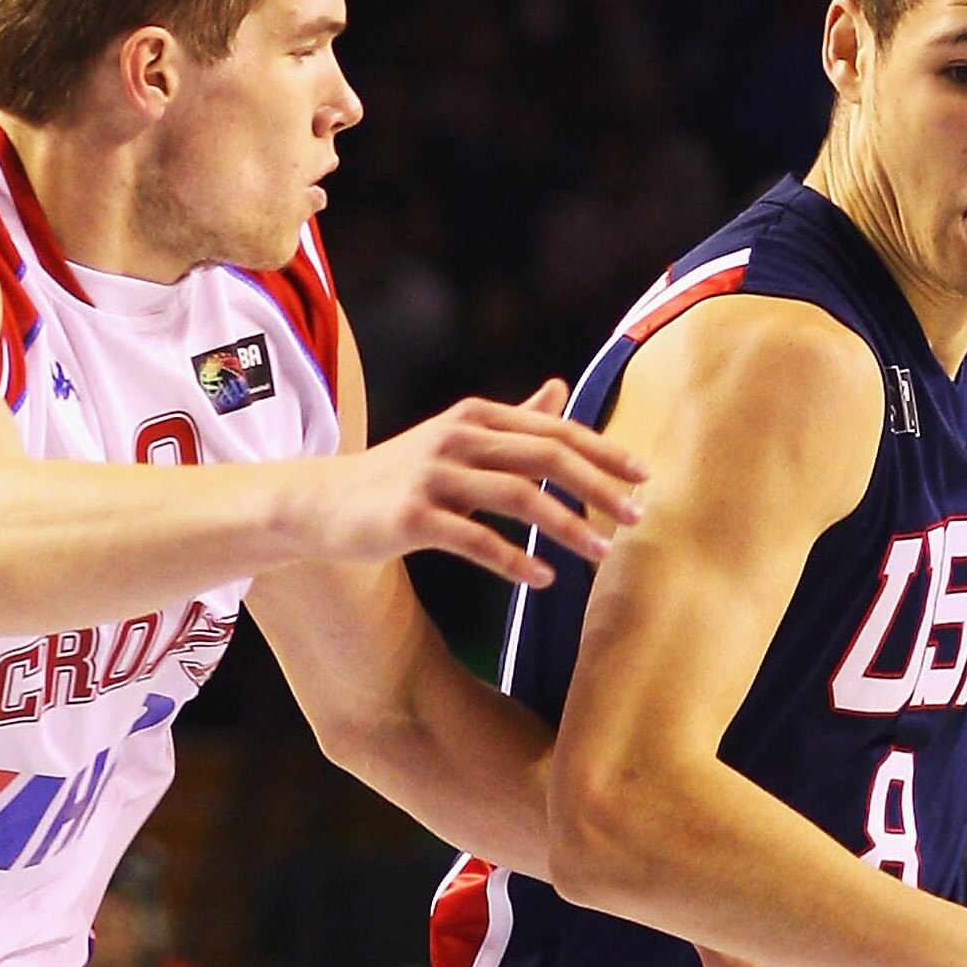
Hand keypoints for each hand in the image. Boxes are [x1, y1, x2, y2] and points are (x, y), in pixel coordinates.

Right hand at [298, 380, 646, 584]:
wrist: (322, 502)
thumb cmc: (400, 474)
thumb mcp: (458, 439)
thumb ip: (513, 420)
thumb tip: (560, 388)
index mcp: (476, 417)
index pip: (554, 430)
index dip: (604, 452)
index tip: (645, 478)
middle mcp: (458, 438)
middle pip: (546, 457)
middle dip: (598, 487)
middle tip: (637, 517)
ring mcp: (433, 476)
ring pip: (518, 497)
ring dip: (568, 527)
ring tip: (601, 553)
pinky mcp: (413, 517)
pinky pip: (475, 540)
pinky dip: (513, 561)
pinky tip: (543, 579)